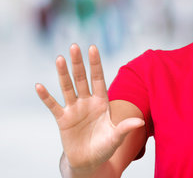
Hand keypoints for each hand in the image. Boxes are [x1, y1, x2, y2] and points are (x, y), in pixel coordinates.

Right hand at [35, 44, 143, 173]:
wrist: (89, 161)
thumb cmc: (105, 147)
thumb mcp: (116, 137)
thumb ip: (125, 128)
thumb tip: (140, 122)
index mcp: (102, 102)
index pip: (98, 79)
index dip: (95, 64)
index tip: (92, 48)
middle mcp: (87, 102)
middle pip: (81, 79)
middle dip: (78, 63)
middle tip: (74, 46)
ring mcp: (74, 109)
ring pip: (68, 88)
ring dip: (63, 74)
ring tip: (60, 58)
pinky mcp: (63, 120)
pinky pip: (53, 106)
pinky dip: (46, 97)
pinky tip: (39, 86)